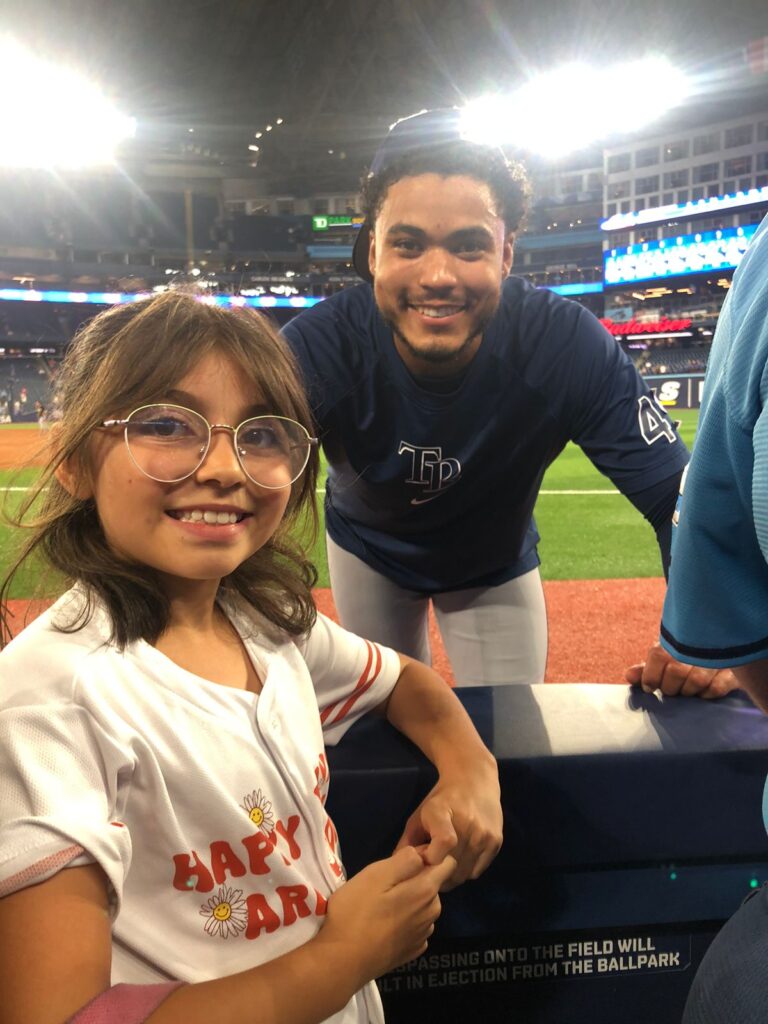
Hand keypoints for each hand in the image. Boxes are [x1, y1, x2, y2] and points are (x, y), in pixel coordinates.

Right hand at [319, 847, 455, 982]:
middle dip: (415, 879)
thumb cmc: (356, 913)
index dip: (428, 856)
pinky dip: (405, 922)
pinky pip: (416, 926)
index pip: (447, 863)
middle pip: (433, 884)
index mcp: (425, 891)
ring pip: (424, 905)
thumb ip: (404, 860)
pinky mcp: (412, 950)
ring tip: (381, 907)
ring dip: (410, 901)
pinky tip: (384, 926)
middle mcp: (432, 912)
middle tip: (384, 886)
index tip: (403, 862)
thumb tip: (422, 854)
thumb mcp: (375, 874)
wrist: (343, 962)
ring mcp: (423, 934)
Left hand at [394, 767, 501, 890]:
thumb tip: (397, 869)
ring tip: (445, 863)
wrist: (473, 779)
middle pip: (451, 867)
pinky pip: (477, 871)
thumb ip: (407, 843)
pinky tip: (460, 858)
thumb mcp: (419, 815)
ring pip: (464, 874)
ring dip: (451, 876)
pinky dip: (466, 871)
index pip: (444, 843)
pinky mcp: (496, 842)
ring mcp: (485, 834)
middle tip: (432, 867)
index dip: (431, 858)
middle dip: (437, 874)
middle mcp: (468, 824)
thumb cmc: (441, 799)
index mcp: (443, 814)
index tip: (424, 857)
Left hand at [625, 641, 739, 698]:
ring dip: (687, 692)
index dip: (650, 676)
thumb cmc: (686, 657)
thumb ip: (646, 669)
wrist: (720, 647)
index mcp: (677, 637)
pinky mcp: (734, 672)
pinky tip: (702, 692)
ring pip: (696, 682)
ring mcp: (717, 658)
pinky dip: (706, 694)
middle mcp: (697, 645)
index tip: (649, 687)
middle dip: (669, 687)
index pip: (658, 655)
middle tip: (670, 689)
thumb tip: (628, 676)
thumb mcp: (665, 658)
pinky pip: (716, 689)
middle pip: (676, 671)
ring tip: (686, 690)